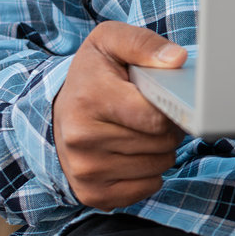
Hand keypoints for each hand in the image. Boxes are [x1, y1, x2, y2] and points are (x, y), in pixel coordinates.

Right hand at [53, 22, 186, 209]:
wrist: (58, 109)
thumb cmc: (93, 73)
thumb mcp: (111, 41)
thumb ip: (145, 44)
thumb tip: (176, 59)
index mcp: (89, 99)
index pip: (156, 118)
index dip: (170, 108)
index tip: (162, 98)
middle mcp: (82, 139)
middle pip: (161, 143)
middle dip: (167, 128)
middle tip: (151, 113)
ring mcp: (85, 170)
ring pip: (158, 167)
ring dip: (160, 150)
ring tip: (141, 130)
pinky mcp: (91, 193)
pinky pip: (147, 188)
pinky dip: (150, 172)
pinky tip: (134, 153)